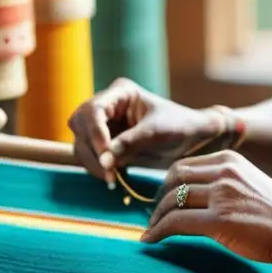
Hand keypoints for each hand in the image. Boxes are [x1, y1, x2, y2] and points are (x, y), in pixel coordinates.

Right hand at [67, 77, 222, 181]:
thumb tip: (106, 159)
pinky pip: (89, 156)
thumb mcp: (157, 133)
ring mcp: (103, 125)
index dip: (95, 132)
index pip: (94, 109)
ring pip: (81, 143)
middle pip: (81, 125)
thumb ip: (130, 143)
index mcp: (121, 93)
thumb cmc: (178, 126)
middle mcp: (108, 106)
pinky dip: (97, 169)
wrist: (191, 139)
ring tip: (113, 179)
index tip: (106, 155)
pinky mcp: (104, 143)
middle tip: (109, 172)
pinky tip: (113, 178)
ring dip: (93, 163)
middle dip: (92, 150)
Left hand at [142, 150, 271, 264]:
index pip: (184, 165)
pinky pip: (176, 223)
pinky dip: (157, 232)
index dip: (167, 183)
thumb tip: (198, 194)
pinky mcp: (220, 220)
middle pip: (174, 178)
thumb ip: (226, 183)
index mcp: (230, 159)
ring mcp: (222, 195)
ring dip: (155, 217)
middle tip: (154, 215)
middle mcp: (224, 171)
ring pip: (172, 200)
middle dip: (158, 197)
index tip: (162, 199)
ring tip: (151, 231)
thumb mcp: (250, 184)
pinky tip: (150, 241)